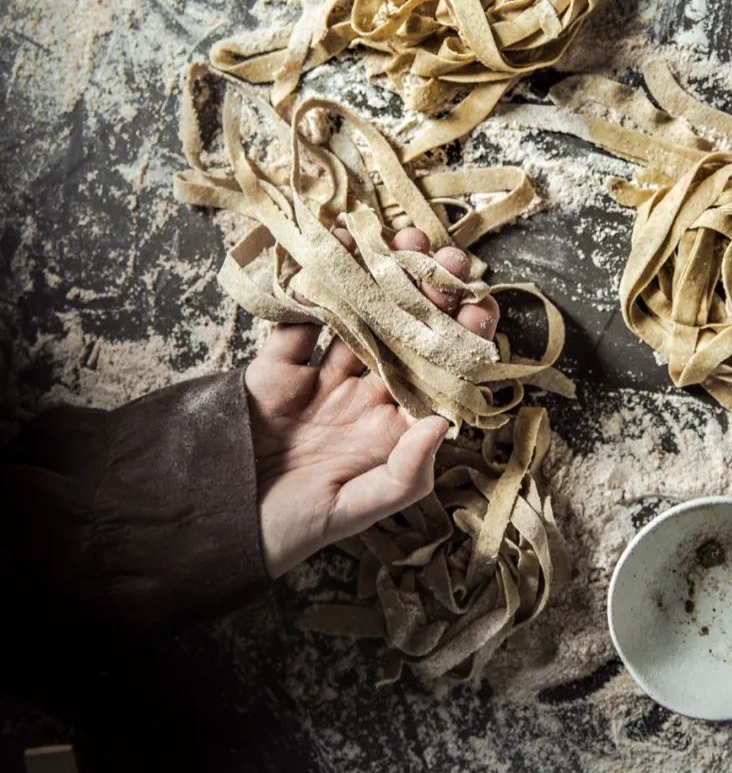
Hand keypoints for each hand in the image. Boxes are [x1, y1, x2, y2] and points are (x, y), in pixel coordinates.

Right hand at [247, 227, 499, 578]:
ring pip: (358, 317)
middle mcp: (363, 398)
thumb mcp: (354, 511)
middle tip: (447, 256)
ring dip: (380, 279)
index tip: (479, 306)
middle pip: (403, 336)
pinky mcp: (276, 364)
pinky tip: (338, 250)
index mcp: (392, 431)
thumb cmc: (288, 530)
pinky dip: (316, 284)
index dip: (460, 341)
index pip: (437, 376)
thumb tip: (445, 423)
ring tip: (404, 241)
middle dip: (427, 294)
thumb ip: (404, 473)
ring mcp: (320, 378)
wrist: (212, 525)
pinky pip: (300, 318)